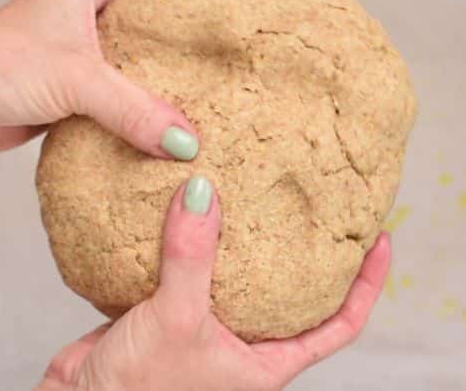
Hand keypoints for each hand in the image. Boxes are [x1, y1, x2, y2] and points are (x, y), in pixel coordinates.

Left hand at [0, 0, 198, 158]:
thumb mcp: (74, 78)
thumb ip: (131, 110)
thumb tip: (183, 141)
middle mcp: (93, 12)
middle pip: (157, 8)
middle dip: (190, 27)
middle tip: (225, 50)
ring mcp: (88, 51)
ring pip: (142, 55)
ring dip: (170, 74)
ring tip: (206, 91)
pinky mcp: (81, 86)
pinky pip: (126, 91)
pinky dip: (146, 105)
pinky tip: (167, 121)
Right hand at [37, 177, 390, 390]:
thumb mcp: (177, 323)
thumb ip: (191, 257)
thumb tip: (204, 193)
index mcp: (264, 359)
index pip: (338, 324)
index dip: (365, 285)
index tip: (379, 241)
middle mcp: (242, 339)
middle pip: (291, 289)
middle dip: (307, 251)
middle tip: (317, 203)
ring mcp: (208, 320)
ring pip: (239, 272)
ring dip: (246, 238)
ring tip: (257, 194)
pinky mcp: (174, 305)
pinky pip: (194, 264)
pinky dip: (196, 239)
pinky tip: (196, 210)